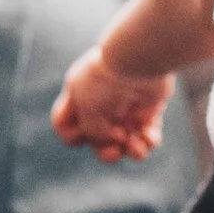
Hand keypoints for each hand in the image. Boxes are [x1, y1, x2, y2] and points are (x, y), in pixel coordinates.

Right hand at [51, 47, 174, 161]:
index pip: (65, 123)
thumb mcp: (88, 113)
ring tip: (137, 148)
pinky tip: (149, 138)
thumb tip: (117, 140)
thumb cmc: (106, 85)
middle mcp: (99, 102)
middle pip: (97, 139)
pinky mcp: (148, 107)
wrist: (139, 61)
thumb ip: (93, 133)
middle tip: (114, 151)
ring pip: (124, 140)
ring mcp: (124, 105)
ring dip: (130, 150)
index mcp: (77, 97)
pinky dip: (148, 140)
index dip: (71, 137)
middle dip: (105, 151)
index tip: (82, 135)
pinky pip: (147, 133)